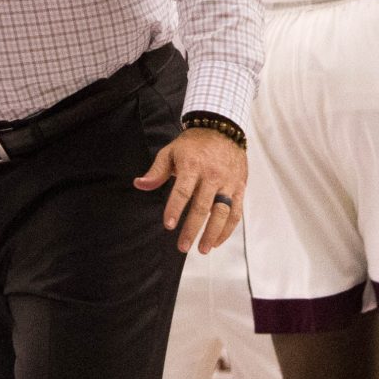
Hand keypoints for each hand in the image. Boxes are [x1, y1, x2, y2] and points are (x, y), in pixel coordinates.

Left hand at [134, 126, 245, 253]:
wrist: (222, 129)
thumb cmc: (193, 144)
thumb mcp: (170, 151)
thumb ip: (156, 171)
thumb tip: (139, 184)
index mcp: (192, 166)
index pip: (183, 191)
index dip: (175, 209)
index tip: (169, 225)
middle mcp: (212, 175)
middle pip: (202, 207)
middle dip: (192, 230)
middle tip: (182, 247)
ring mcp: (228, 182)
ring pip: (222, 213)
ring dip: (212, 234)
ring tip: (202, 249)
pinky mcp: (239, 187)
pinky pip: (235, 212)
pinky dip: (227, 229)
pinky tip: (216, 241)